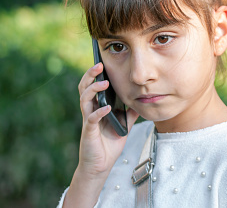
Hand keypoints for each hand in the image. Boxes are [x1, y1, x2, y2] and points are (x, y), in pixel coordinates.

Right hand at [63, 63, 138, 206]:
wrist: (101, 165)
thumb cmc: (109, 143)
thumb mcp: (124, 124)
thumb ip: (130, 111)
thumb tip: (143, 99)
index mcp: (96, 106)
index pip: (92, 86)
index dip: (96, 74)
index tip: (103, 62)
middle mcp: (90, 110)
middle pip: (84, 88)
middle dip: (90, 75)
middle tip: (99, 65)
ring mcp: (87, 120)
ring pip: (84, 100)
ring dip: (93, 90)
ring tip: (104, 83)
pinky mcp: (88, 132)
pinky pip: (91, 119)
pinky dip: (99, 112)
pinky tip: (107, 107)